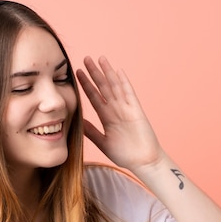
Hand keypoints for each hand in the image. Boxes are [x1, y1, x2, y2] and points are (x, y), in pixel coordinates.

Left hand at [76, 56, 165, 174]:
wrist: (143, 162)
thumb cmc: (125, 154)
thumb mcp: (103, 142)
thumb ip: (91, 132)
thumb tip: (78, 122)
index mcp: (108, 117)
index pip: (94, 97)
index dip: (86, 85)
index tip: (77, 73)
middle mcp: (116, 110)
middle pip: (103, 87)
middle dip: (94, 73)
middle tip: (85, 59)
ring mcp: (127, 109)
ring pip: (115, 87)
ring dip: (108, 73)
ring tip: (100, 59)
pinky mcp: (136, 111)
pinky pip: (129, 94)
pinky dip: (124, 83)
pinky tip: (118, 71)